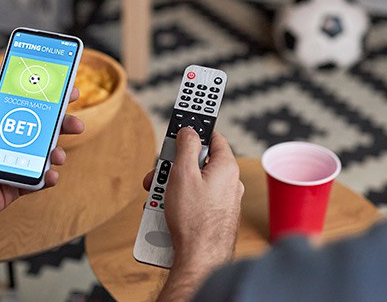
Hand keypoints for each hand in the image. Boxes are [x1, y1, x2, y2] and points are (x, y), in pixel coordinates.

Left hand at [0, 79, 82, 232]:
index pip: (25, 108)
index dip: (45, 100)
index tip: (65, 93)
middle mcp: (5, 144)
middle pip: (41, 130)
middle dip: (62, 125)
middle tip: (76, 124)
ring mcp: (11, 166)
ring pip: (43, 156)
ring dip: (58, 152)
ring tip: (60, 155)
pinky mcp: (13, 188)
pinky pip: (37, 181)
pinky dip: (49, 178)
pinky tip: (52, 175)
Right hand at [152, 128, 242, 300]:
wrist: (200, 260)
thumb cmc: (193, 219)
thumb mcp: (183, 173)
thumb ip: (186, 146)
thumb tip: (189, 131)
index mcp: (226, 167)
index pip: (213, 137)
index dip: (195, 131)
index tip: (183, 125)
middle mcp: (229, 183)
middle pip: (198, 163)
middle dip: (174, 167)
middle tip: (159, 173)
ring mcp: (223, 202)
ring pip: (193, 184)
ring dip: (172, 187)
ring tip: (158, 200)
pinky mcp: (215, 218)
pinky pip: (195, 202)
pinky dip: (179, 204)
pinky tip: (165, 214)